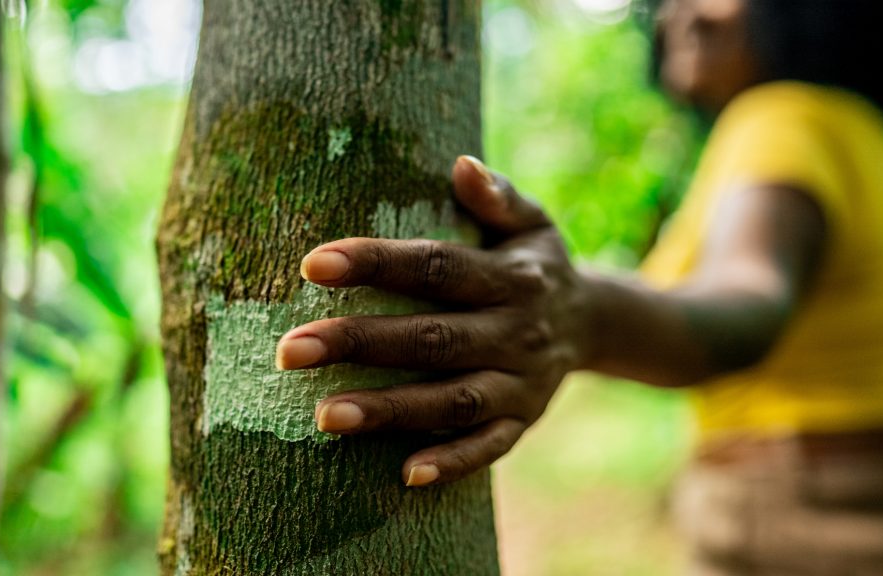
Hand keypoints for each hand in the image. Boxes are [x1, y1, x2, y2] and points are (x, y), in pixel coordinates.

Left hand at [276, 156, 589, 486]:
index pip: (438, 268)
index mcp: (513, 277)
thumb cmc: (535, 263)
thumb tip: (460, 165)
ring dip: (391, 409)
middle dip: (360, 343)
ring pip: (453, 400)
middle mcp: (518, 331)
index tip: (313, 264)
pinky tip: (404, 475)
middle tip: (289, 350)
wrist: (593, 323)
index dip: (377, 264)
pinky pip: (489, 447)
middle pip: (433, 338)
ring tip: (324, 416)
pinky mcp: (523, 422)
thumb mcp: (533, 221)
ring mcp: (523, 384)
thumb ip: (499, 195)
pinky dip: (452, 461)